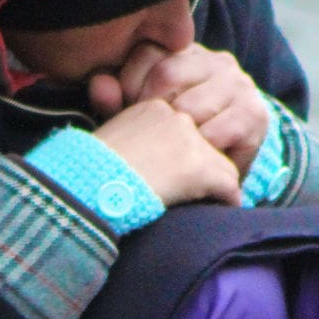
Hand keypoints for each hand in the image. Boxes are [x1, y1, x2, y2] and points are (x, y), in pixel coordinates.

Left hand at [90, 42, 268, 177]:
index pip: (147, 52)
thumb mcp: (140, 116)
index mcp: (184, 53)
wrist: (222, 172)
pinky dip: (200, 149)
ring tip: (170, 152)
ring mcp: (238, 84)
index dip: (128, 85)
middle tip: (146, 137)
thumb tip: (99, 85)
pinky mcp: (254, 113)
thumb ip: (114, 99)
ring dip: (175, 135)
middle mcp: (215, 61)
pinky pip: (218, 130)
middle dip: (150, 112)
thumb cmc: (173, 140)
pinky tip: (194, 160)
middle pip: (167, 74)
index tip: (125, 111)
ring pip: (192, 105)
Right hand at [93, 100, 241, 207]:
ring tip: (207, 201)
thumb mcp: (108, 140)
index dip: (183, 152)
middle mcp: (177, 118)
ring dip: (215, 184)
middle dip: (202, 165)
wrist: (90, 184)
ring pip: (222, 165)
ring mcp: (193, 142)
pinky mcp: (203, 167)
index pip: (184, 128)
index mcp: (153, 109)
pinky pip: (230, 186)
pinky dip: (227, 200)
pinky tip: (220, 209)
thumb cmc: (88, 170)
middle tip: (195, 188)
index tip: (175, 172)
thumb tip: (138, 151)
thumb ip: (130, 137)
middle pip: (207, 143)